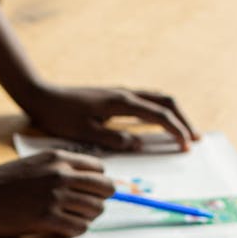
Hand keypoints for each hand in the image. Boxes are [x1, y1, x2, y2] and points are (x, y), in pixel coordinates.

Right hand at [0, 150, 114, 237]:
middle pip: (105, 189)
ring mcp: (55, 196)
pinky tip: (62, 229)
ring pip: (96, 210)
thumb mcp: (34, 163)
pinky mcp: (47, 218)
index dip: (97, 183)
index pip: (100, 169)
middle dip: (99, 200)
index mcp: (58, 158)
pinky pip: (79, 227)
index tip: (88, 193)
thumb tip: (84, 181)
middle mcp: (61, 174)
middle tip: (84, 209)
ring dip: (87, 218)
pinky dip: (75, 230)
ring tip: (71, 220)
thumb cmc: (1, 182)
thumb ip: (59, 168)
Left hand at [23, 84, 197, 151]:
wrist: (42, 96)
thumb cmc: (60, 116)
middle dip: (183, 119)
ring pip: (158, 98)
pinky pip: (147, 100)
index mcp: (120, 102)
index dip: (175, 130)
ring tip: (184, 131)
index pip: (158, 115)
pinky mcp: (115, 96)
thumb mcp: (85, 132)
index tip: (186, 145)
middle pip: (165, 100)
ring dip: (174, 114)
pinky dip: (160, 111)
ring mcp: (121, 92)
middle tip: (194, 138)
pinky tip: (161, 123)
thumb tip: (138, 144)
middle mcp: (125, 93)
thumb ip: (112, 138)